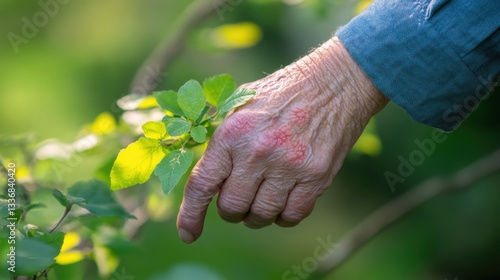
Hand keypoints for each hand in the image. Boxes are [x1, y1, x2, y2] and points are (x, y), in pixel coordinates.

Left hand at [176, 37, 387, 242]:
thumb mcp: (243, 105)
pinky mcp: (316, 176)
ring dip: (257, 215)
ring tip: (261, 199)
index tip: (188, 235)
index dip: (191, 215)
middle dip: (231, 211)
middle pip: (232, 208)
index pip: (203, 184)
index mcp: (232, 133)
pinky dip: (284, 216)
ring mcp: (289, 165)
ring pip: (261, 216)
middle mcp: (258, 151)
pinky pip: (292, 216)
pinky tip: (284, 201)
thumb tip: (206, 178)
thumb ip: (222, 140)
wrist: (335, 82)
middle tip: (239, 199)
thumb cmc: (283, 93)